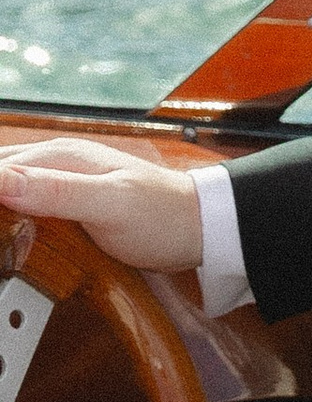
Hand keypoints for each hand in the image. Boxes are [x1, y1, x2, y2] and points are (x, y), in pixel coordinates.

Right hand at [0, 136, 203, 270]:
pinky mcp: (68, 204)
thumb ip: (55, 191)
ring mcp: (62, 183)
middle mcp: (56, 163)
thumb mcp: (109, 204)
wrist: (200, 227)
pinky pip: (26, 207)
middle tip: (0, 243)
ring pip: (9, 191)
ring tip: (4, 245)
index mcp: (60, 156)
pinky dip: (12, 219)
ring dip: (3, 212)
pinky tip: (11, 239)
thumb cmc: (161, 216)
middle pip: (0, 175)